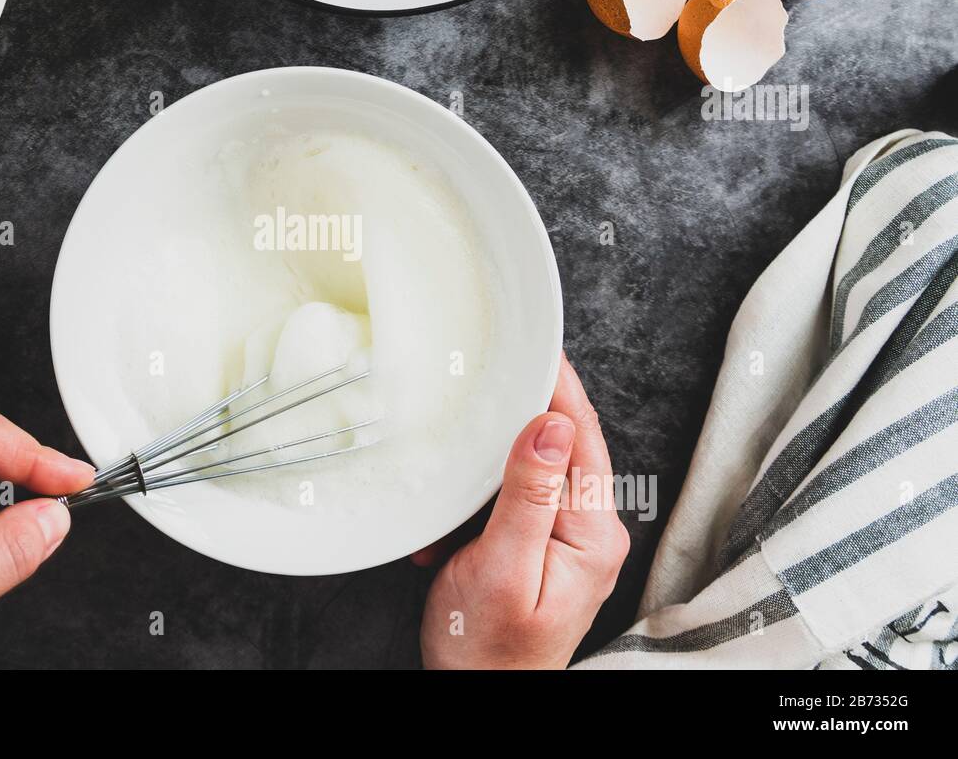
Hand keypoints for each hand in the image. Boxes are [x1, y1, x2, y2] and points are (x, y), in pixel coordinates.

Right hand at [417, 355, 629, 668]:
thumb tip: (551, 423)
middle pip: (559, 445)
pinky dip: (476, 500)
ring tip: (458, 462)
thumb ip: (528, 495)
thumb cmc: (489, 649)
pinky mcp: (538, 545)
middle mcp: (589, 530)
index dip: (558, 386)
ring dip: (488, 464)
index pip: (580, 437)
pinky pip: (512, 498)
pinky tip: (451, 521)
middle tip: (488, 371)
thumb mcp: (503, 567)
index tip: (537, 342)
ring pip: (530, 468)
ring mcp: (566, 538)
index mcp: (592, 533)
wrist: (480, 699)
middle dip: (517, 415)